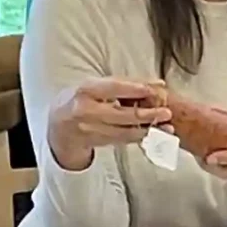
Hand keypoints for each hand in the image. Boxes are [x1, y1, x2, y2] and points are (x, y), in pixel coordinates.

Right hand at [48, 77, 172, 170]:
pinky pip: (123, 140)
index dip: (136, 89)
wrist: (59, 125)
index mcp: (86, 90)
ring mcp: (91, 129)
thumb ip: (124, 84)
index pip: (114, 88)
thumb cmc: (82, 98)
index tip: (155, 89)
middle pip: (122, 114)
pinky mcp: (98, 142)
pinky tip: (155, 133)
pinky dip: (140, 137)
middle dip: (147, 114)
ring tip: (167, 126)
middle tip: (166, 112)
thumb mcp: (96, 85)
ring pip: (125, 131)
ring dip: (148, 129)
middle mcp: (87, 110)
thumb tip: (157, 83)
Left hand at [201, 108, 226, 192]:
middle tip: (192, 149)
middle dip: (207, 163)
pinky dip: (212, 167)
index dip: (226, 157)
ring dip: (207, 165)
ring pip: (223, 175)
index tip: (210, 156)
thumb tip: (214, 108)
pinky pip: (225, 175)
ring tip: (193, 150)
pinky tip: (203, 156)